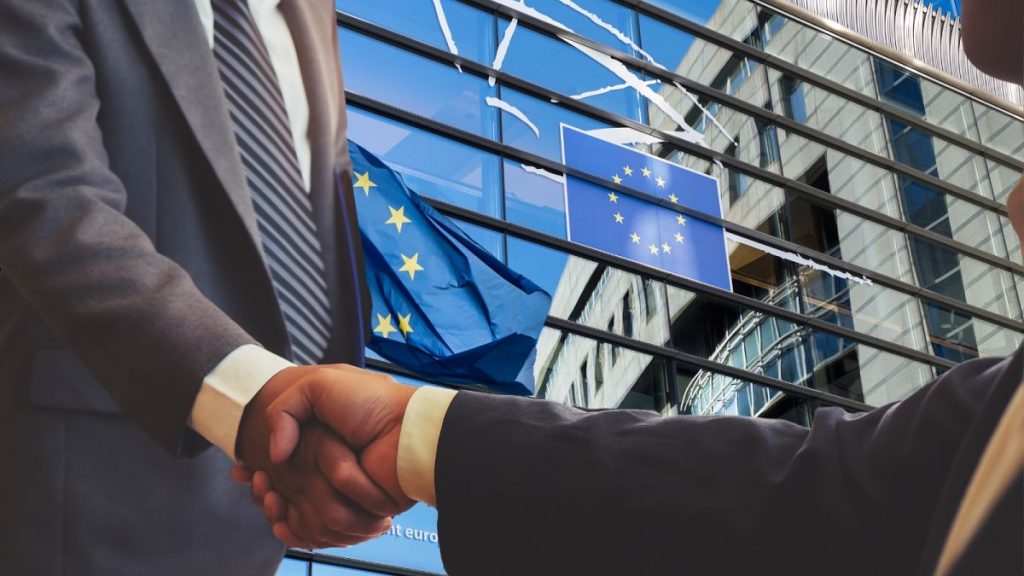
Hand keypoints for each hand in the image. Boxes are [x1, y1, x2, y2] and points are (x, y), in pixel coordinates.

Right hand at [236, 365, 406, 546]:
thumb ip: (285, 409)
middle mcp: (329, 463)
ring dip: (279, 506)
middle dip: (264, 489)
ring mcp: (340, 489)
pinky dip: (300, 525)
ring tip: (270, 497)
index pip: (281, 461)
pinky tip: (283, 516)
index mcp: (321, 435)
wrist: (406, 433)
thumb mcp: (319, 384)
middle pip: (285, 488)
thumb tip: (274, 456)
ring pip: (298, 510)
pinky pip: (318, 527)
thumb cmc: (371, 403)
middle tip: (255, 483)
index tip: (242, 472)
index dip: (258, 468)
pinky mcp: (353, 511)